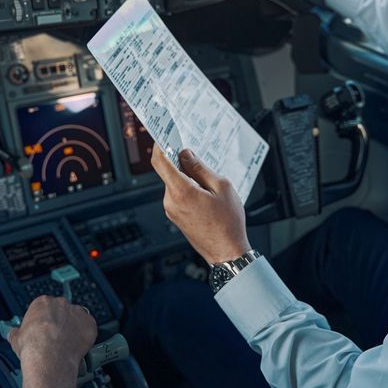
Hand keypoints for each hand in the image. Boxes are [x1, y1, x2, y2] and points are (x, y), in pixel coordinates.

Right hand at [8, 295, 96, 379]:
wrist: (50, 358)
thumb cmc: (34, 348)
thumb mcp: (16, 338)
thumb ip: (16, 332)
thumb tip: (12, 334)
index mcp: (42, 303)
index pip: (45, 307)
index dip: (45, 320)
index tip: (44, 329)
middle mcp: (61, 304)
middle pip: (62, 310)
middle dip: (60, 322)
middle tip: (56, 337)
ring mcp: (77, 313)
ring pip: (76, 318)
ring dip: (73, 328)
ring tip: (67, 343)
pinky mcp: (89, 324)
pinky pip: (89, 328)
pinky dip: (85, 335)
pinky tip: (78, 345)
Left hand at [151, 148, 250, 264]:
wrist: (226, 252)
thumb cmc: (228, 223)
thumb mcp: (221, 187)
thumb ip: (201, 168)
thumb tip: (186, 155)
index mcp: (181, 191)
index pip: (160, 162)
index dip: (159, 145)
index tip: (163, 135)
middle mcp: (171, 201)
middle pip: (170, 172)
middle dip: (184, 164)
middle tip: (202, 163)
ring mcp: (171, 210)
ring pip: (175, 184)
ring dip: (189, 179)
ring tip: (211, 188)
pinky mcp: (176, 216)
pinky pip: (178, 195)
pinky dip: (189, 190)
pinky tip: (206, 197)